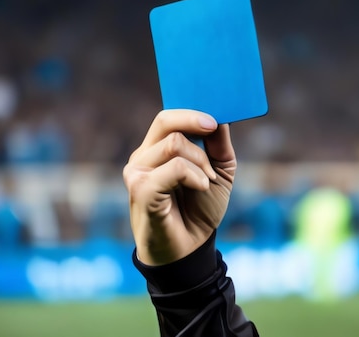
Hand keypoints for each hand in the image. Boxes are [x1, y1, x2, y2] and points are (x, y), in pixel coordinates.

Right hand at [123, 109, 235, 265]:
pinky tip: (201, 187)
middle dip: (196, 123)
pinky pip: (174, 168)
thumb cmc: (199, 209)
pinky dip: (195, 175)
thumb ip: (218, 144)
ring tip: (207, 181)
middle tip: (214, 131)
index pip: (167, 117)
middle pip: (166, 120)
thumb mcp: (219, 172)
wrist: (191, 248)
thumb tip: (221, 117)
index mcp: (157, 149)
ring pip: (175, 144)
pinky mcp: (141, 190)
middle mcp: (143, 157)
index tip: (215, 116)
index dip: (191, 110)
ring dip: (201, 162)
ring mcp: (137, 172)